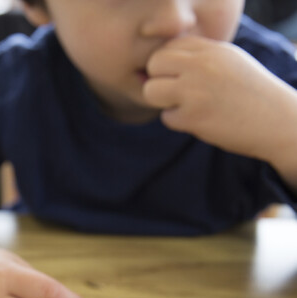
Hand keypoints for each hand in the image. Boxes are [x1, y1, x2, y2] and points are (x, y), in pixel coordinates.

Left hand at [143, 36, 296, 183]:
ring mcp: (195, 91)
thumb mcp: (228, 63)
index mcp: (212, 49)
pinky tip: (199, 120)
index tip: (179, 78)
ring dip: (162, 101)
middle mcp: (202, 65)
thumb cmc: (249, 93)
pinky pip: (166, 118)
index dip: (167, 65)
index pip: (169, 47)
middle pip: (154, 64)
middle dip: (157, 80)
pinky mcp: (193, 117)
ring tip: (183, 106)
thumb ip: (198, 58)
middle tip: (173, 93)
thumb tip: (158, 66)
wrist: (276, 121)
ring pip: (152, 91)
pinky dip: (178, 122)